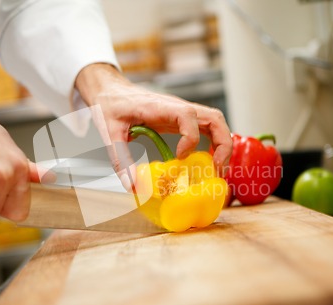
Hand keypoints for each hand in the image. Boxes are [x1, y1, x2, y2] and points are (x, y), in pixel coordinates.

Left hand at [74, 64, 231, 186]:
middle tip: (216, 168)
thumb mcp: (110, 131)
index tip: (180, 156)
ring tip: (218, 168)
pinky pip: (207, 128)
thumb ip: (120, 157)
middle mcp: (177, 107)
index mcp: (160, 106)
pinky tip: (209, 161)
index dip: (190, 137)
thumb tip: (131, 185)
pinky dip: (215, 143)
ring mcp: (182, 112)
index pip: (188, 115)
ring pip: (215, 122)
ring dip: (223, 144)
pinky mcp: (182, 119)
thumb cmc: (111, 105)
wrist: (112, 91)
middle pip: (214, 117)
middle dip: (222, 143)